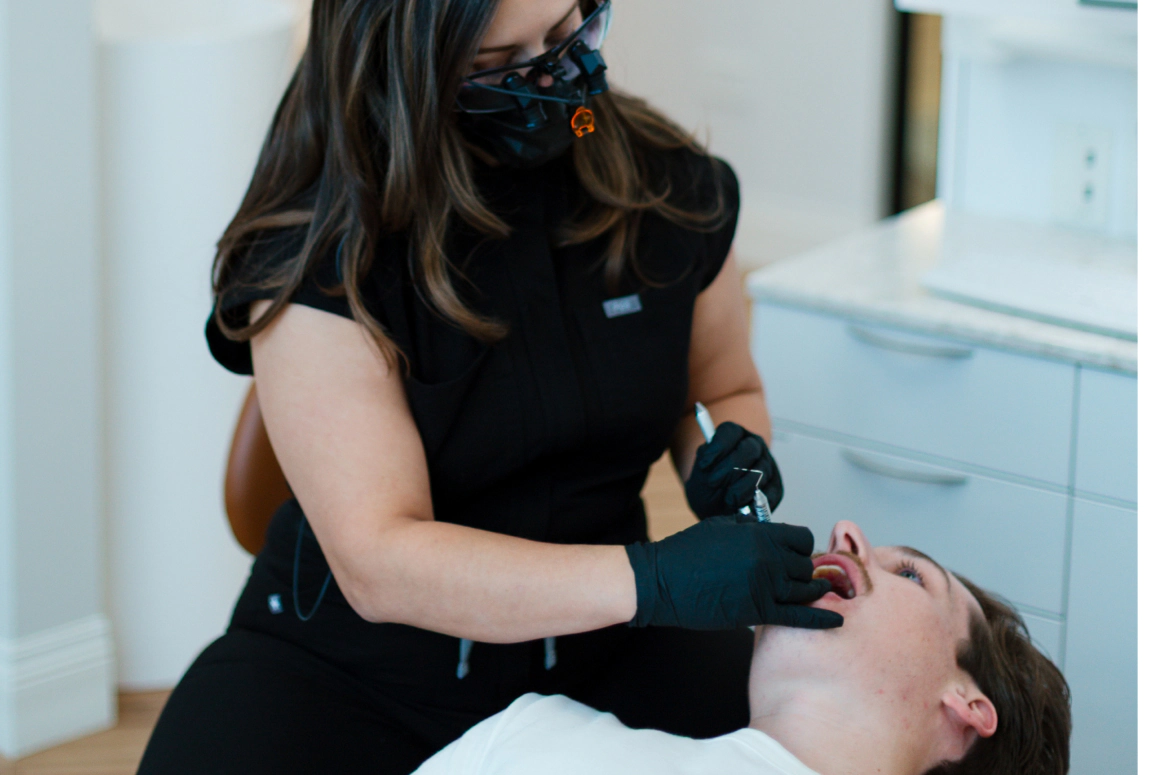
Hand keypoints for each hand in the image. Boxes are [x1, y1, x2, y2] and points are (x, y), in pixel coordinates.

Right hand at [625, 516, 842, 630]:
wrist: (661, 580)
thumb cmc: (686, 552)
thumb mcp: (722, 527)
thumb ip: (752, 529)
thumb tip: (772, 534)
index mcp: (760, 534)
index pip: (802, 539)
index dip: (800, 547)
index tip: (795, 555)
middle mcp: (768, 558)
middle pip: (807, 566)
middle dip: (804, 571)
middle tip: (798, 578)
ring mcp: (764, 586)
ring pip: (806, 589)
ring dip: (810, 592)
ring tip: (815, 594)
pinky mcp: (756, 611)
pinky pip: (797, 616)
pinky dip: (819, 619)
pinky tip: (837, 619)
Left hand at [685, 422, 783, 519]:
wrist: (718, 512)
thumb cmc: (708, 490)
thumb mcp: (698, 478)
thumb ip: (704, 469)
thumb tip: (709, 460)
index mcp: (733, 436)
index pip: (729, 431)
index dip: (717, 447)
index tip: (704, 464)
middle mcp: (754, 445)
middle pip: (748, 449)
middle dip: (729, 468)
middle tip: (713, 483)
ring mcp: (768, 465)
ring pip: (760, 471)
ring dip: (740, 488)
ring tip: (727, 499)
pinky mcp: (776, 487)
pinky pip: (770, 493)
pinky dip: (755, 502)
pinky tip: (742, 507)